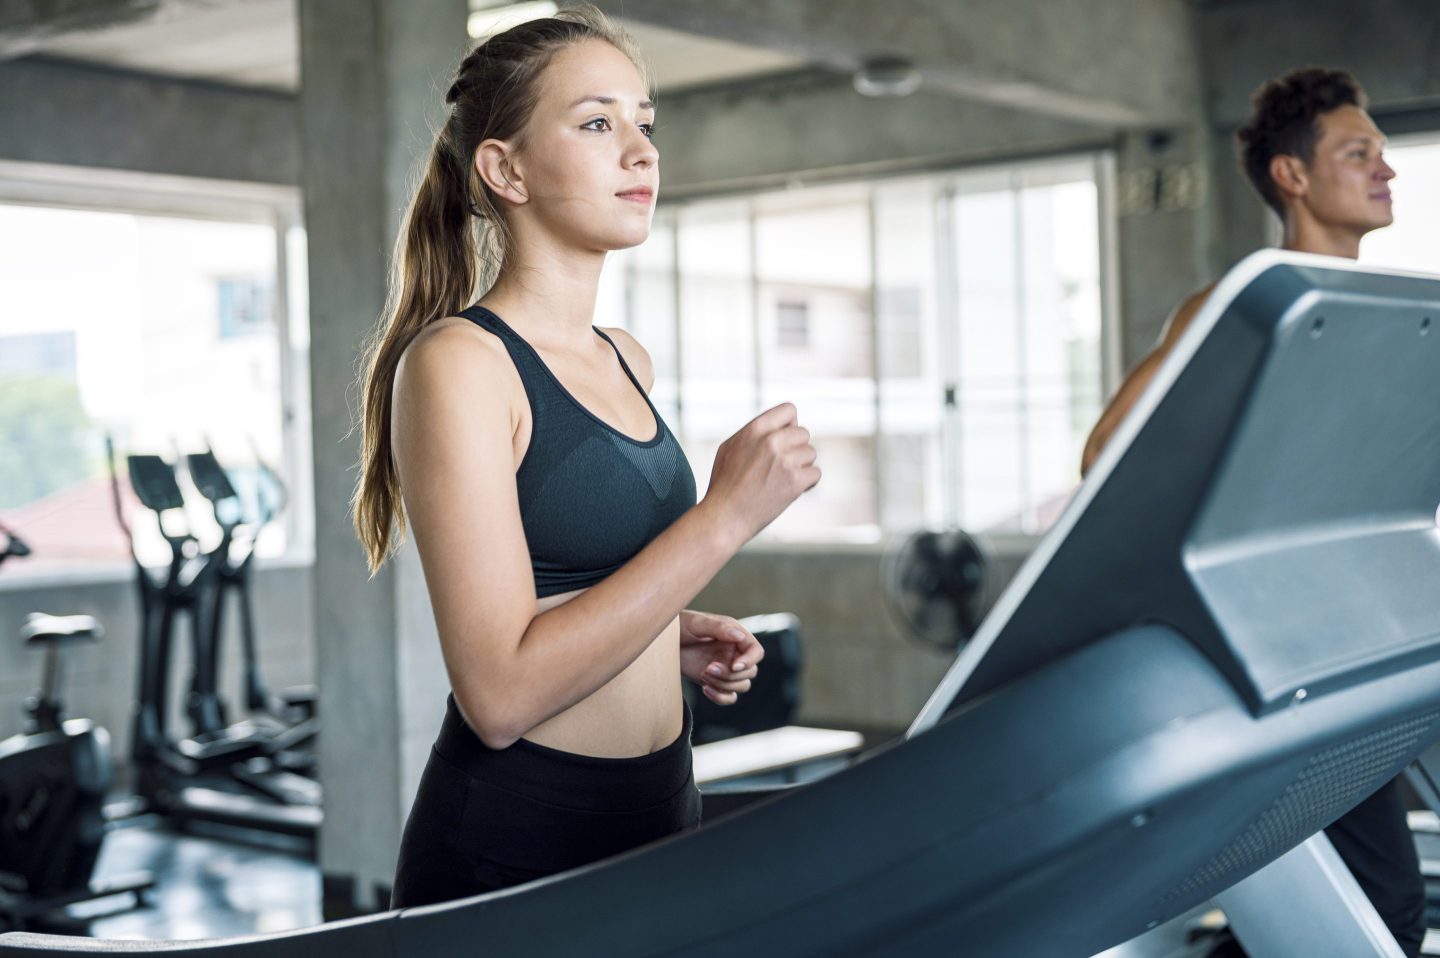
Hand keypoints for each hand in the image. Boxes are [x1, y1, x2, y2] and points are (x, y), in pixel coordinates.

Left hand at [679, 611, 764, 705]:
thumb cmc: (679, 626)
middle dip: (730, 674)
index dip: (750, 660)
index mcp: (735, 636)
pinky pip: (728, 697)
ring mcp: (725, 668)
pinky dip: (720, 697)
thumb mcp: (697, 623)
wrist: (662, 643)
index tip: (734, 665)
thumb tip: (739, 636)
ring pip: (741, 685)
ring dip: (724, 684)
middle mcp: (734, 653)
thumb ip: (719, 628)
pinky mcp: (715, 681)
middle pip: (750, 672)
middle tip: (708, 669)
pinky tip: (705, 688)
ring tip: (703, 674)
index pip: (756, 651)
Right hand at [701, 403, 819, 543]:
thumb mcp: (730, 447)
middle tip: (781, 466)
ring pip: (811, 453)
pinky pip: (816, 473)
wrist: (725, 517)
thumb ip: (754, 433)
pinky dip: (807, 483)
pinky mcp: (795, 481)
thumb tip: (779, 426)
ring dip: (802, 466)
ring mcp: (785, 461)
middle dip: (796, 448)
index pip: (789, 410)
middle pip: (803, 433)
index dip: (790, 424)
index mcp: (755, 429)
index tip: (784, 439)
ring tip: (782, 479)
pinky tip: (792, 489)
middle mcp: (771, 441)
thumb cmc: (724, 484)